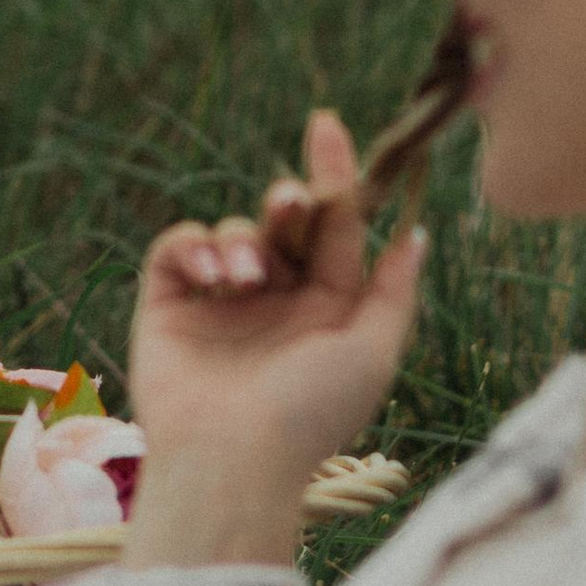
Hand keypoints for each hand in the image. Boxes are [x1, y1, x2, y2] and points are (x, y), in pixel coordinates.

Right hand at [121, 109, 423, 569]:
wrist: (232, 460)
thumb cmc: (311, 413)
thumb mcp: (372, 351)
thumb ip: (393, 289)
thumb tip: (415, 231)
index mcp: (326, 306)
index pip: (335, 226)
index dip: (335, 175)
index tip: (327, 125)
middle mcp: (275, 299)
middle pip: (284, 222)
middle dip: (289, 201)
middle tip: (291, 203)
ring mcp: (220, 301)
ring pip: (234, 231)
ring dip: (245, 239)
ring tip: (246, 277)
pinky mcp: (169, 304)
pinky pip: (177, 247)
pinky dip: (194, 244)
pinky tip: (213, 272)